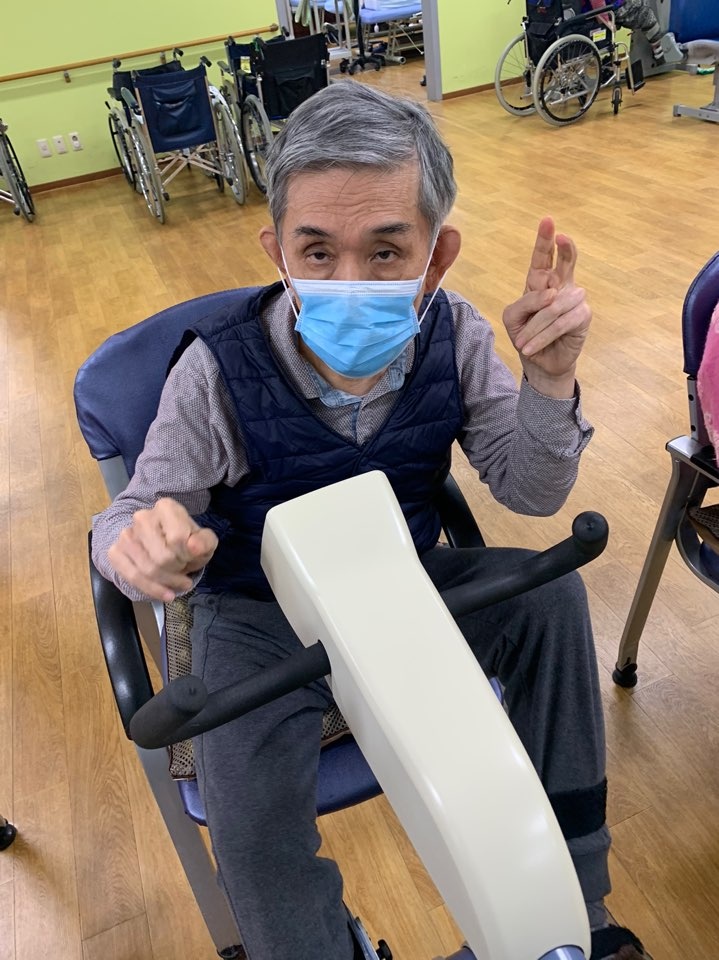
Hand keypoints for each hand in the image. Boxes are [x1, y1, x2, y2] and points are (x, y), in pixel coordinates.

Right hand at [107, 498, 217, 601]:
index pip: (177, 539)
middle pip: (161, 558)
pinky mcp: (115, 551)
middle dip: (177, 571)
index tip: (192, 558)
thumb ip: (204, 542)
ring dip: (167, 583)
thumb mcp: (204, 541)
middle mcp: (142, 517)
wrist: (165, 544)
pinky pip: (130, 577)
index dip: (187, 555)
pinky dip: (151, 590)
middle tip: (184, 571)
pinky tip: (165, 594)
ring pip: (146, 570)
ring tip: (178, 582)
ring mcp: (125, 534)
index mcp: (166, 508)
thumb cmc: (187, 542)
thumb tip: (194, 547)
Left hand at [502, 217, 591, 395]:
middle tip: (561, 236)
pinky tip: (531, 347)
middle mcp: (560, 285)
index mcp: (540, 281)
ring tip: (523, 343)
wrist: (539, 362)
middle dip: (564, 248)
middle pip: (566, 261)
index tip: (547, 221)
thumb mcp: (513, 317)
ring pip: (553, 305)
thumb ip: (526, 302)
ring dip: (535, 327)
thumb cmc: (526, 335)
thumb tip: (552, 295)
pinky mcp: (582, 315)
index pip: (543, 258)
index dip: (545, 240)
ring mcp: (574, 299)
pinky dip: (543, 335)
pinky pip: (561, 321)